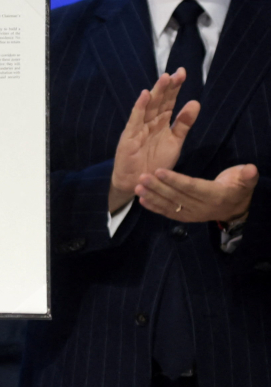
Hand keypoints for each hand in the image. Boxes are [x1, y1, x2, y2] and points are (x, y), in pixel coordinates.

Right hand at [109, 70, 199, 212]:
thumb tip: (195, 102)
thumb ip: (184, 124)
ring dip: (156, 92)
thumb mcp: (175, 142)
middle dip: (168, 86)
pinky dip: (140, 107)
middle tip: (177, 72)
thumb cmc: (156, 163)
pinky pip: (136, 119)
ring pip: (149, 107)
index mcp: (161, 123)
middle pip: (160, 101)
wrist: (141, 183)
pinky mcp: (130, 137)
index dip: (175, 88)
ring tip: (164, 78)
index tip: (183, 73)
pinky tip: (145, 95)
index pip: (169, 101)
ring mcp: (139, 128)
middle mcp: (150, 122)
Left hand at [135, 163, 258, 222]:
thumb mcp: (245, 181)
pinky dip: (154, 207)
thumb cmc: (238, 188)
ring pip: (170, 205)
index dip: (175, 180)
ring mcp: (192, 214)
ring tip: (137, 187)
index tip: (159, 171)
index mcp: (215, 196)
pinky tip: (141, 200)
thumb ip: (246, 176)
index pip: (191, 187)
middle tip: (141, 177)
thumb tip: (250, 169)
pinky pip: (168, 213)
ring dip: (152, 197)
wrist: (236, 209)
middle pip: (177, 197)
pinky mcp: (185, 217)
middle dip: (158, 187)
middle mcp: (202, 207)